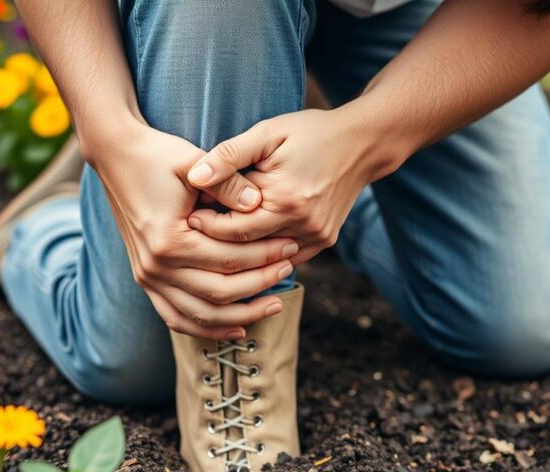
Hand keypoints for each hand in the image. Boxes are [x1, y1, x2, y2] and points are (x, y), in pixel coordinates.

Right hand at [81, 121, 298, 339]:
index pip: (228, 260)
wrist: (116, 156)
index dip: (264, 256)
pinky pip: (176, 317)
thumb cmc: (157, 155)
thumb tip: (259, 203)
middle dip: (259, 285)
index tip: (291, 246)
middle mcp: (154, 266)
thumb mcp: (194, 161)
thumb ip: (228, 184)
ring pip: (200, 315)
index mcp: (168, 240)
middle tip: (289, 270)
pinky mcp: (145, 280)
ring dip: (240, 316)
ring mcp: (147, 277)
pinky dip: (206, 328)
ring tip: (273, 305)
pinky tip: (237, 327)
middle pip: (219, 292)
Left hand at [185, 108, 402, 264]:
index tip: (186, 216)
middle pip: (248, 249)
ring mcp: (317, 237)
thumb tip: (193, 177)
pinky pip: (285, 259)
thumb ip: (229, 156)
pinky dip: (264, 256)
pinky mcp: (324, 241)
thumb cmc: (310, 133)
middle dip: (218, 242)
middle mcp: (304, 225)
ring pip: (267, 260)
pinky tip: (243, 248)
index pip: (234, 228)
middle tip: (192, 234)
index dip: (207, 224)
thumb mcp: (267, 133)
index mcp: (286, 199)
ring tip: (213, 243)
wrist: (363, 144)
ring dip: (240, 254)